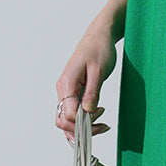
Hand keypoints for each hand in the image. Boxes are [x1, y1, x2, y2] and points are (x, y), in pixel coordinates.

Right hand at [55, 27, 116, 142]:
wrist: (99, 37)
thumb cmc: (100, 50)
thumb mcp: (99, 71)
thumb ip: (92, 92)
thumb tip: (88, 112)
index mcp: (67, 83)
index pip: (68, 114)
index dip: (84, 121)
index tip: (101, 116)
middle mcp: (63, 89)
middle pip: (63, 120)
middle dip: (82, 128)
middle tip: (103, 125)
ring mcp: (66, 91)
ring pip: (65, 118)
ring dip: (82, 126)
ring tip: (102, 122)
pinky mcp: (72, 91)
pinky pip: (71, 111)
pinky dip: (81, 119)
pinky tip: (95, 116)